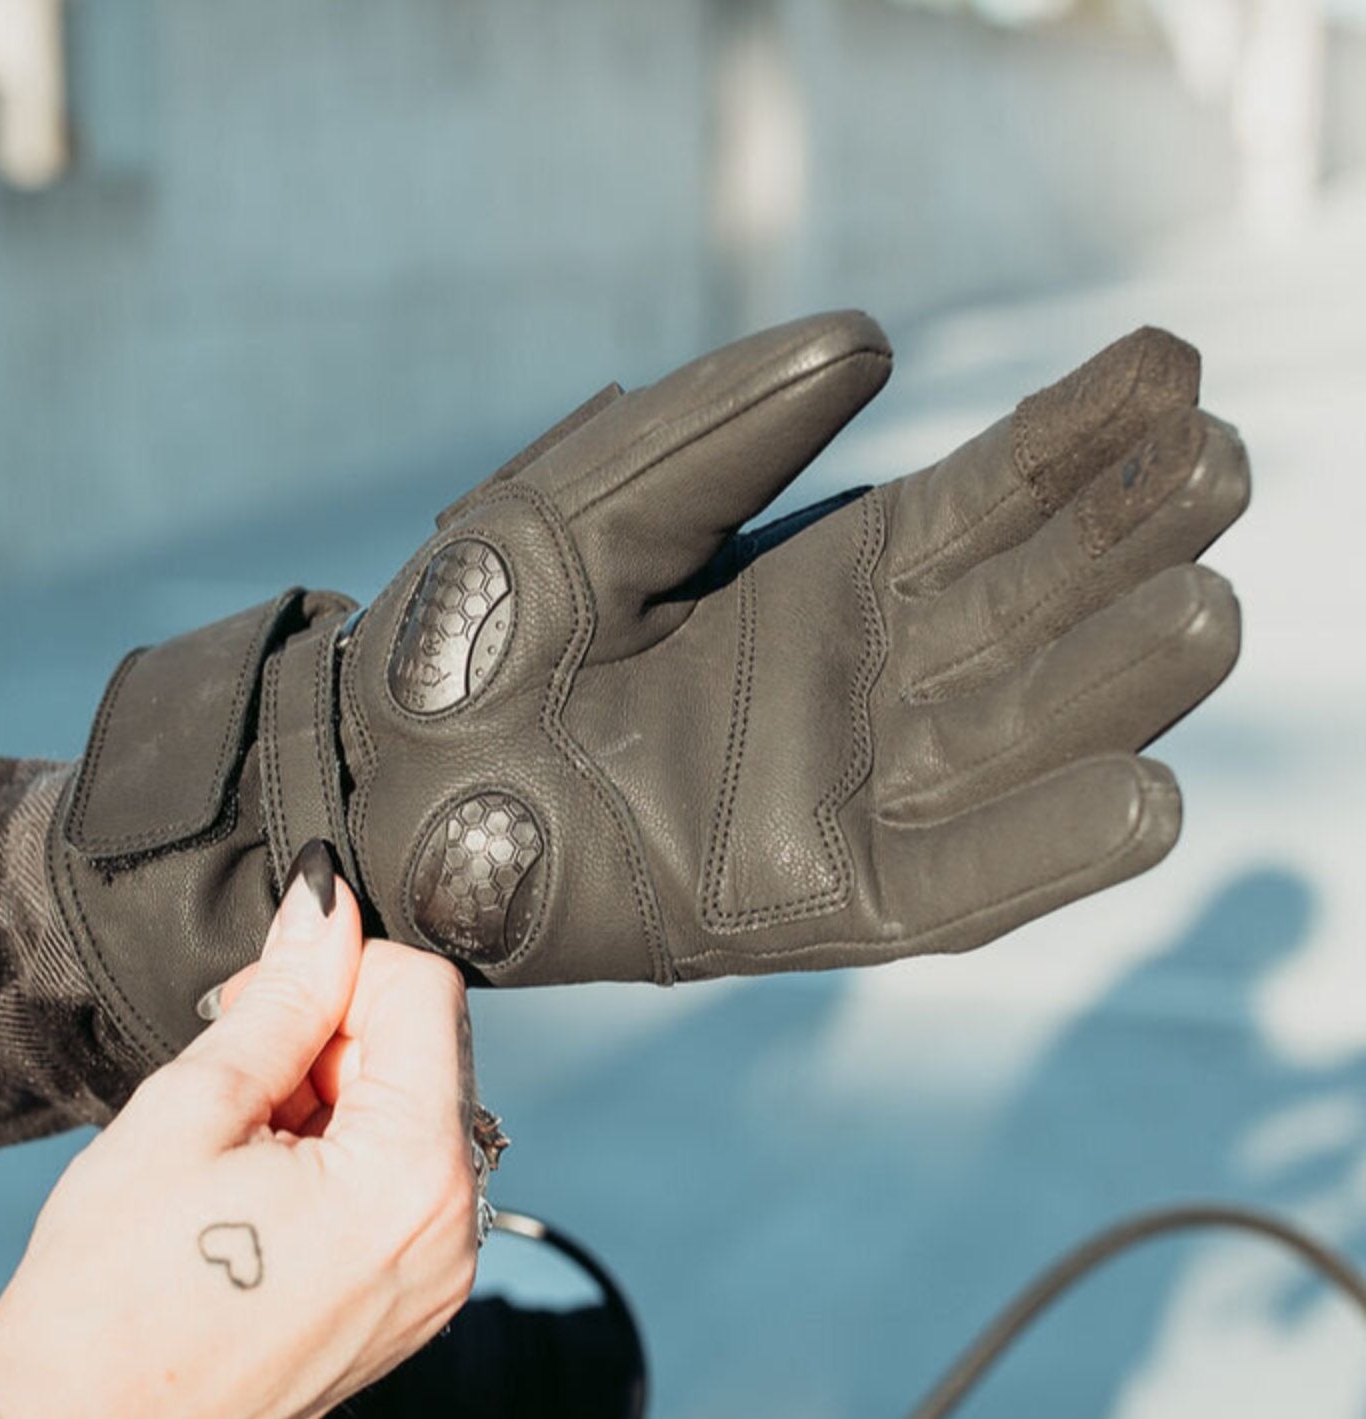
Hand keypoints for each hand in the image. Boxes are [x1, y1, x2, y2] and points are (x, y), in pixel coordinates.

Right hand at [0, 844, 479, 1418]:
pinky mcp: (405, 1317)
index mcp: (412, 1179)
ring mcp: (435, 1288)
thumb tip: (327, 904)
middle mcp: (454, 1237)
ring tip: (228, 1150)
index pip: (425, 992)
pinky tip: (250, 1194)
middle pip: (426, 1055)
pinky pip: (398, 1193)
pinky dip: (336, 1163)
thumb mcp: (187, 1114)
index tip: (251, 997)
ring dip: (327, 1100)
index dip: (334, 966)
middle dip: (331, 1037)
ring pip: (410, 1121)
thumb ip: (279, 1000)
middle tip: (225, 1076)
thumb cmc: (107, 1296)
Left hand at [51, 315, 1247, 1063]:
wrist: (378, 785)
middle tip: (1215, 464)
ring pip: (1015, 739)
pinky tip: (1142, 797)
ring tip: (1203, 604)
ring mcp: (842, 796)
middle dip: (1123, 544)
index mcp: (819, 586)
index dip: (1074, 448)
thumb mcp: (585, 499)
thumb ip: (721, 424)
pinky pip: (957, 888)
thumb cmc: (465, 638)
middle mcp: (854, 689)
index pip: (983, 508)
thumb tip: (874, 341)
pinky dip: (1043, 852)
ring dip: (1110, 681)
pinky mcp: (808, 902)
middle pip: (1026, 614)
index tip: (1164, 377)